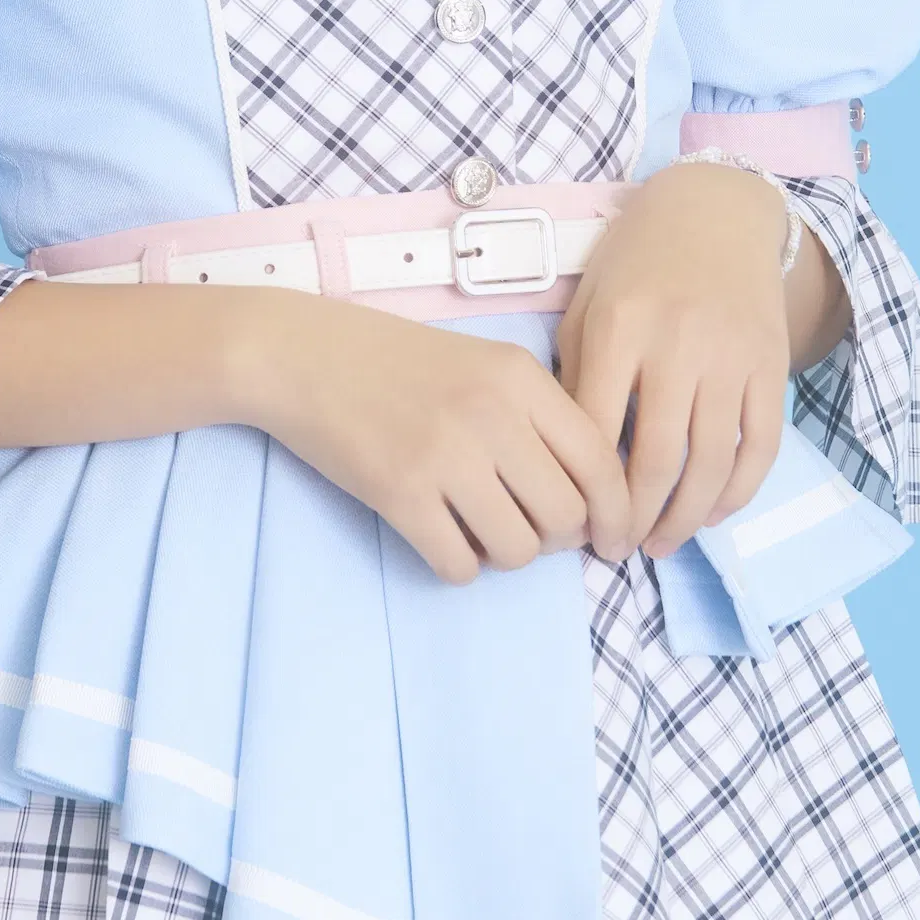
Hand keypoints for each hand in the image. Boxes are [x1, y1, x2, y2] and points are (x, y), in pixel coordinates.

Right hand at [241, 296, 634, 586]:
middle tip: (531, 530)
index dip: (617, 514)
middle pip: (566, 515)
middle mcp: (491, 414)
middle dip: (557, 539)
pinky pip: (459, 564)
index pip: (601, 462)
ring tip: (481, 529)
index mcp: (520, 378)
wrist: (301, 355)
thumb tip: (588, 499)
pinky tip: (442, 537)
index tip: (612, 541)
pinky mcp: (399, 493)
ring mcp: (444, 455)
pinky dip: (459, 564)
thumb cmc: (395, 362)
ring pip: (517, 549)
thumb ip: (537, 416)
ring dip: (506, 554)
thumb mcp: (482, 364)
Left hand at [559, 167, 805, 559]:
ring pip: (709, 463)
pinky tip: (712, 513)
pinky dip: (738, 491)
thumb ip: (576, 377)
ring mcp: (730, 357)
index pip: (596, 432)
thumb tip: (566, 461)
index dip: (584, 491)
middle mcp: (677, 345)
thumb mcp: (587, 307)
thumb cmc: (635, 263)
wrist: (714, 212)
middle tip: (618, 550)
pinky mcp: (770, 366)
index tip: (576, 526)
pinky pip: (759, 445)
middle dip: (633, 520)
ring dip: (684, 518)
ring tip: (661, 544)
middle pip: (654, 460)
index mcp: (619, 329)